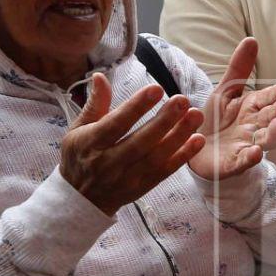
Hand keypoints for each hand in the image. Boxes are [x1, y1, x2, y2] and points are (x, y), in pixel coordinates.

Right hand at [60, 73, 205, 214]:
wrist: (81, 199)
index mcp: (91, 144)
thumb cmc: (80, 156)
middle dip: (163, 121)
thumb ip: (95, 104)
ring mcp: (127, 178)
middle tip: (182, 101)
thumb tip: (101, 76)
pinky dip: (183, 157)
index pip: (116, 124)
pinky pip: (165, 172)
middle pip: (140, 142)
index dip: (136, 107)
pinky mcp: (142, 187)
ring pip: (156, 157)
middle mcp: (109, 162)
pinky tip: (197, 140)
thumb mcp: (78, 129)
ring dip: (178, 136)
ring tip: (195, 116)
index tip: (156, 89)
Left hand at [189, 37, 275, 180]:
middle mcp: (254, 127)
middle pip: (271, 117)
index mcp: (252, 108)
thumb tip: (252, 39)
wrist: (195, 150)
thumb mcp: (224, 91)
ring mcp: (246, 145)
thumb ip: (238, 69)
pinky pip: (245, 161)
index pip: (268, 98)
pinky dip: (251, 157)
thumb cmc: (214, 120)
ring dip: (274, 132)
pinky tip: (256, 152)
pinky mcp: (233, 163)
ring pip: (265, 139)